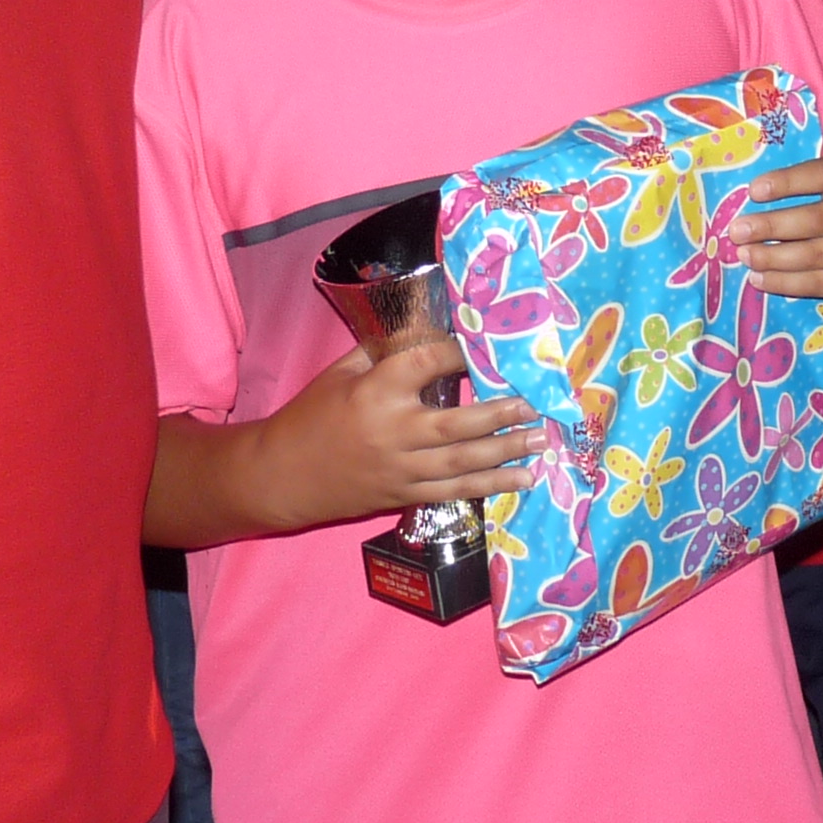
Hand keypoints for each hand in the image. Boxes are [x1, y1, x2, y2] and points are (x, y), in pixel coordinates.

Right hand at [254, 336, 540, 535]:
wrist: (280, 475)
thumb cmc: (311, 416)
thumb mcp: (340, 373)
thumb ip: (383, 352)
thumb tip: (426, 327)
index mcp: (376, 390)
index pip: (430, 363)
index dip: (463, 352)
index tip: (490, 345)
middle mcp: (394, 430)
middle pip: (459, 422)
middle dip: (503, 413)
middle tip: (537, 403)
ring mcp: (401, 468)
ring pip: (463, 462)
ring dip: (507, 452)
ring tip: (542, 440)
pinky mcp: (404, 495)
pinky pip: (454, 492)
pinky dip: (489, 486)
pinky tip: (521, 479)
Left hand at [739, 155, 822, 302]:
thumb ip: (804, 183)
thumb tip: (750, 198)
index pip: (822, 175)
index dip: (787, 183)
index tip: (753, 191)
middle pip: (816, 221)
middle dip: (772, 227)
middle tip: (737, 231)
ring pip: (815, 256)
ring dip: (773, 259)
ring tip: (745, 256)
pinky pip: (820, 284)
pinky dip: (786, 283)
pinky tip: (760, 280)